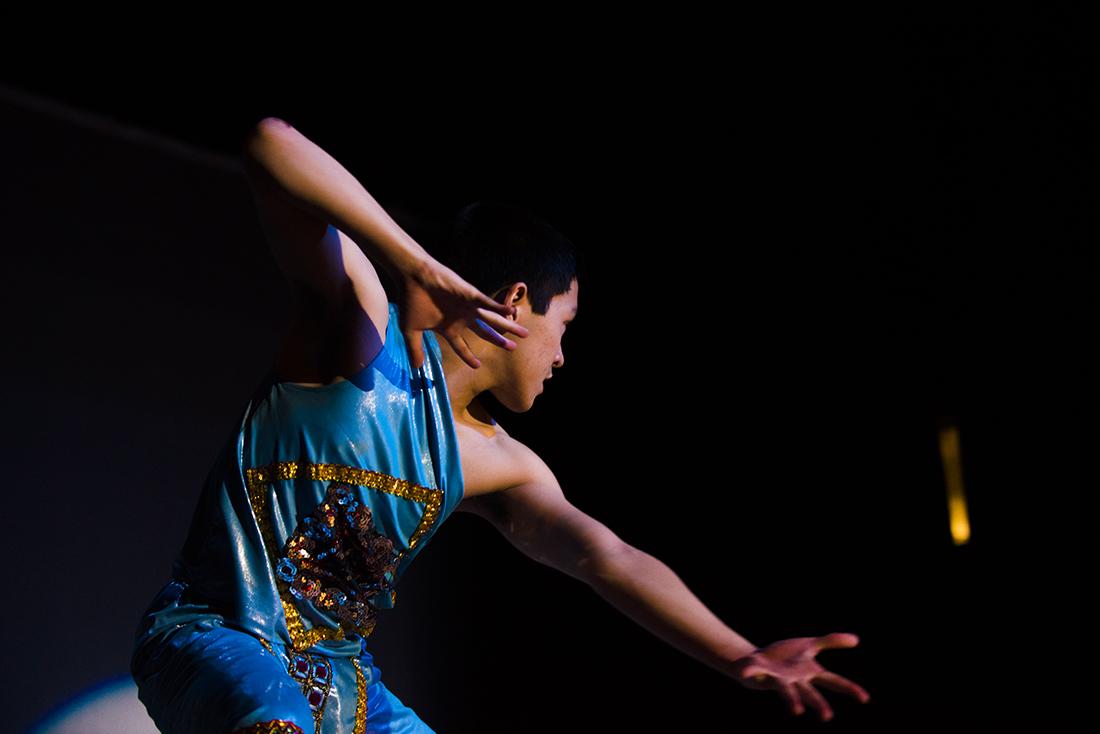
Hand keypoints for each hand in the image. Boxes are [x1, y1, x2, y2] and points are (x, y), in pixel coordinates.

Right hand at [395, 255, 528, 368]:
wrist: (412, 278)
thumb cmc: (412, 301)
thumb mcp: (411, 330)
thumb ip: (415, 349)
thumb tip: (416, 368)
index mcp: (449, 328)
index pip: (461, 346)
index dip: (469, 357)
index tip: (478, 365)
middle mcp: (462, 318)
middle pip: (485, 333)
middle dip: (499, 341)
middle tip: (513, 348)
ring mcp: (467, 307)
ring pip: (492, 320)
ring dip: (508, 326)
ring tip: (524, 334)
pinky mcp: (470, 295)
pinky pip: (488, 303)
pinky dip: (500, 308)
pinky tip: (512, 312)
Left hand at [728, 633, 870, 721]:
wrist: (758, 659)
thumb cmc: (787, 656)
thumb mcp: (810, 645)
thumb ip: (831, 641)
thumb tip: (857, 639)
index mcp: (809, 673)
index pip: (833, 681)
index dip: (849, 689)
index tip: (865, 698)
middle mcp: (795, 680)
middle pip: (809, 692)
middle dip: (817, 703)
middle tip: (827, 716)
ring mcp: (777, 679)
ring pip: (784, 690)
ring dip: (791, 700)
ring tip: (797, 711)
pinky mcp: (759, 672)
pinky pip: (753, 671)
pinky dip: (750, 672)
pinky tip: (747, 674)